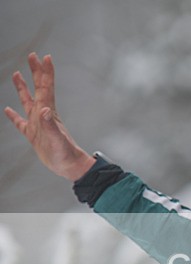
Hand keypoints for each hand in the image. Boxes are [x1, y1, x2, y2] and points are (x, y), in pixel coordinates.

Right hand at [4, 53, 95, 181]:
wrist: (69, 167)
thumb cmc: (65, 154)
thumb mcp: (57, 139)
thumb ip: (50, 125)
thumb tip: (44, 110)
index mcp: (48, 112)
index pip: (46, 87)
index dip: (45, 72)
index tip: (44, 56)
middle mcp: (42, 114)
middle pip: (38, 88)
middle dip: (35, 71)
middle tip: (32, 55)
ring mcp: (37, 124)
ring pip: (27, 101)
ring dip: (22, 87)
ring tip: (16, 74)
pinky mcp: (32, 135)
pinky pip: (20, 122)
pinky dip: (13, 115)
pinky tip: (8, 110)